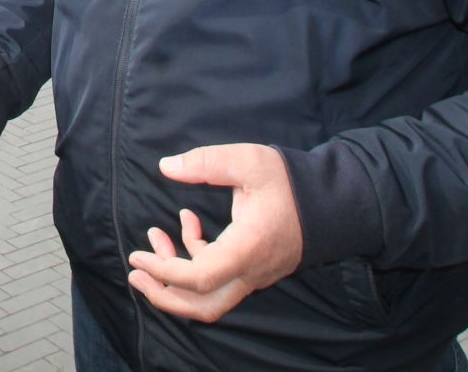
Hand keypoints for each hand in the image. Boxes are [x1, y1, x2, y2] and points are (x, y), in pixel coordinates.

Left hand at [125, 144, 304, 322]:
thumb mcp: (249, 161)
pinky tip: (187, 224)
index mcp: (247, 249)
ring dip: (177, 276)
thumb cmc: (292, 182)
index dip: (164, 271)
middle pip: (202, 305)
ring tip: (153, 242)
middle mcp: (251, 271)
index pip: (201, 279)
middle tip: (134, 271)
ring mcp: (254, 274)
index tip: (138, 255)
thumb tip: (167, 166)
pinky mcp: (254, 268)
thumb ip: (206, 162)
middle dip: (162, 294)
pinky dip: (196, 257)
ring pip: (210, 296)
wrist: (333, 201)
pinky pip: (220, 277)